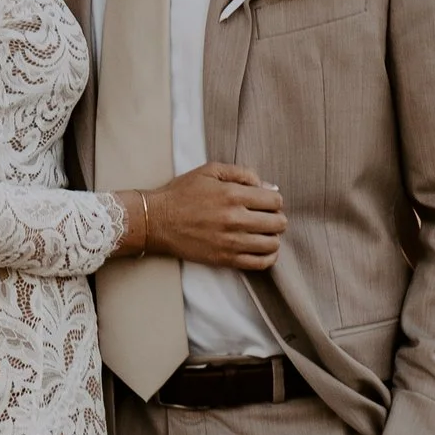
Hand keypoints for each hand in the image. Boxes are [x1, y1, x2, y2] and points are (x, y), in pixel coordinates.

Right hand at [137, 162, 284, 270]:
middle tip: (266, 218)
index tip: (266, 203)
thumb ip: (242, 173)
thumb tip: (268, 187)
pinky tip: (263, 250)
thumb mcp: (210, 171)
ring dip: (273, 237)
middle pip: (278, 223)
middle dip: (276, 218)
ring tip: (263, 233)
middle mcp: (235, 219)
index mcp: (233, 194)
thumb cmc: (182, 193)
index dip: (274, 200)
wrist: (156, 220)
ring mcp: (231, 242)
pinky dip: (268, 257)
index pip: (275, 201)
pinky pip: (259, 263)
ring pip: (272, 244)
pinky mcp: (225, 259)